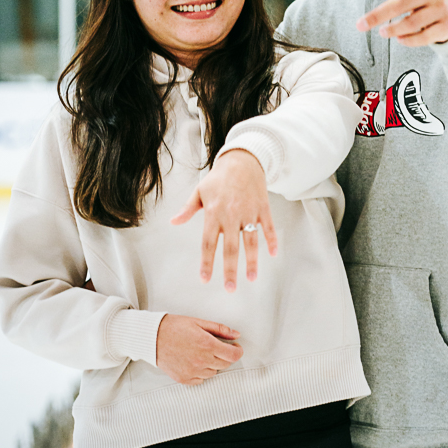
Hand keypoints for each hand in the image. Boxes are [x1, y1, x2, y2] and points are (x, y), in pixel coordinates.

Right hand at [156, 314, 242, 384]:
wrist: (152, 337)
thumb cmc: (173, 327)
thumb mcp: (199, 322)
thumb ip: (220, 329)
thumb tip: (236, 335)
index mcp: (207, 345)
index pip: (233, 355)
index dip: (237, 351)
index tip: (235, 347)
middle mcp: (201, 360)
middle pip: (225, 364)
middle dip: (224, 355)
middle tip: (216, 347)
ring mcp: (192, 371)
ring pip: (213, 373)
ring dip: (212, 364)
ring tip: (201, 353)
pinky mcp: (184, 379)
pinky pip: (200, 380)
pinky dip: (200, 372)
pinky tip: (193, 361)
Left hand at [171, 149, 277, 290]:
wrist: (242, 160)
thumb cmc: (219, 177)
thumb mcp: (199, 192)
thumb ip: (188, 209)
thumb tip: (173, 222)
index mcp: (214, 213)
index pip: (208, 243)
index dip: (207, 262)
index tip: (205, 278)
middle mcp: (231, 216)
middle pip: (230, 248)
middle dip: (230, 270)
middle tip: (230, 288)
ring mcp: (249, 213)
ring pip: (251, 242)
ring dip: (252, 262)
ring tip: (251, 278)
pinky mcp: (262, 209)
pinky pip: (268, 228)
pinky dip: (272, 240)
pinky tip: (274, 254)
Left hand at [357, 0, 447, 45]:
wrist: (447, 4)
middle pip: (403, 3)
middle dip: (379, 15)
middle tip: (360, 25)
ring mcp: (442, 8)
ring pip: (413, 23)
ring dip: (394, 29)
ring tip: (382, 32)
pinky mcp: (447, 25)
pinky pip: (425, 37)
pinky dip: (409, 40)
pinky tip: (399, 39)